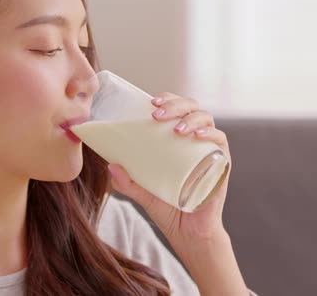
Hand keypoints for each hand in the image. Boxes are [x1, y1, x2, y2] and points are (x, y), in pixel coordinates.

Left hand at [108, 92, 231, 245]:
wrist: (187, 233)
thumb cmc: (167, 208)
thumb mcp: (141, 193)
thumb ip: (127, 182)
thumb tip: (111, 165)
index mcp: (176, 141)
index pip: (176, 109)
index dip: (167, 99)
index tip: (150, 102)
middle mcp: (194, 140)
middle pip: (191, 108)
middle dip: (175, 105)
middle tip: (157, 113)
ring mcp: (209, 150)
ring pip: (206, 119)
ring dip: (190, 118)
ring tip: (175, 128)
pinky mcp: (221, 163)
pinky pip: (220, 140)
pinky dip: (210, 133)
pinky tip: (196, 136)